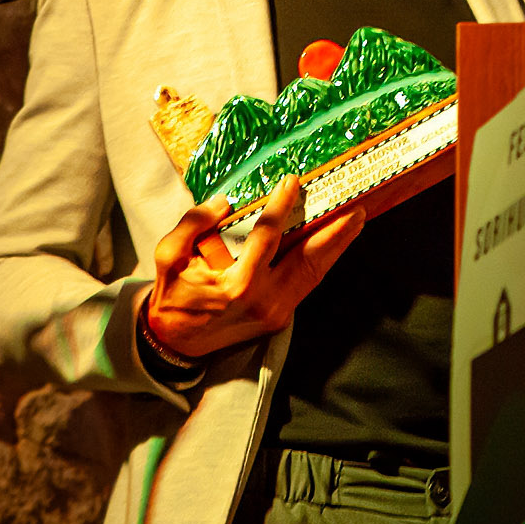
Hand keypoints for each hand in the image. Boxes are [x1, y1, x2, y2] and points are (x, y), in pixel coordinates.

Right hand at [144, 176, 364, 357]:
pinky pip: (307, 284)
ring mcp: (275, 312)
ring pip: (314, 273)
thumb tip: (225, 201)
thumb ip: (194, 224)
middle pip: (307, 258)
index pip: (267, 236)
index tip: (293, 181)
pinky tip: (334, 244)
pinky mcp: (280, 318)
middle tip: (355, 205)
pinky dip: (323, 262)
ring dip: (338, 245)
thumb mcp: (169, 255)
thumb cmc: (173, 294)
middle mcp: (263, 299)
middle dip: (334, 231)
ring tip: (356, 220)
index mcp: (236, 284)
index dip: (282, 207)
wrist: (174, 342)